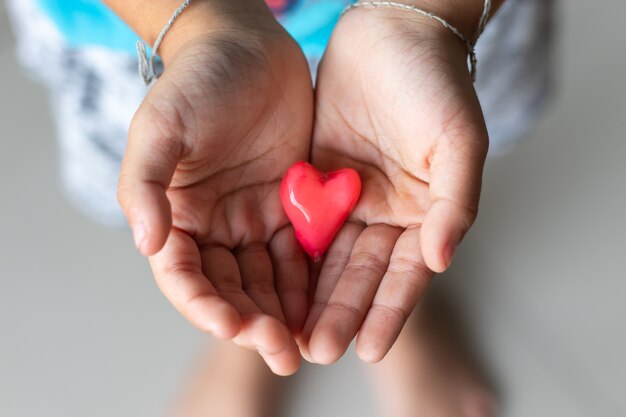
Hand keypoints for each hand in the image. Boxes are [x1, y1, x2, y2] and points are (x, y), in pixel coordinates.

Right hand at [117, 6, 312, 375]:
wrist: (249, 47)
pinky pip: (301, 253)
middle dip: (253, 323)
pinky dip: (309, 281)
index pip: (185, 275)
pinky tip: (326, 304)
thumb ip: (145, 182)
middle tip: (281, 352)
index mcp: (177, 216)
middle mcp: (215, 226)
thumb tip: (145, 243)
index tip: (231, 325)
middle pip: (231, 288)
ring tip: (306, 343)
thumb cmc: (198, 81)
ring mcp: (254, 219)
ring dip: (284, 313)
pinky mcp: (292, 207)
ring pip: (268, 279)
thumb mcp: (162, 124)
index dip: (204, 305)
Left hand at [300, 7, 488, 363]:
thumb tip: (442, 259)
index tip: (366, 348)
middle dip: (341, 312)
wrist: (393, 33)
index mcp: (424, 212)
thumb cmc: (435, 82)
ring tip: (291, 331)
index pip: (405, 274)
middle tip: (318, 349)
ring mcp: (350, 197)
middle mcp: (386, 212)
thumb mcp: (458, 140)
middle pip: (361, 273)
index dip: (388, 312)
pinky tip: (272, 282)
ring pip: (328, 256)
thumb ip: (455, 202)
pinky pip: (301, 222)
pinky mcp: (317, 178)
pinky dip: (289, 254)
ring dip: (311, 294)